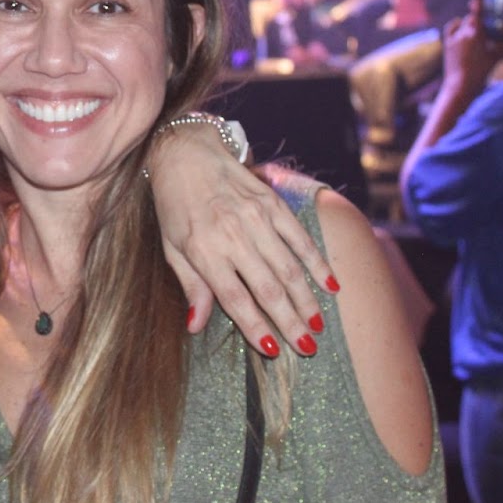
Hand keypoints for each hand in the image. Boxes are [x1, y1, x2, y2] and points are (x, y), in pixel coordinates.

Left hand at [149, 122, 336, 355]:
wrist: (186, 151)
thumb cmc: (174, 205)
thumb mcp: (172, 247)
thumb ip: (191, 286)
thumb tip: (195, 326)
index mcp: (204, 250)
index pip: (235, 298)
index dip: (256, 327)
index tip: (274, 350)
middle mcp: (232, 235)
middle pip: (268, 288)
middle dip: (290, 322)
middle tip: (307, 348)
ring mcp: (256, 217)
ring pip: (289, 267)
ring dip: (306, 300)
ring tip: (318, 326)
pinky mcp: (272, 202)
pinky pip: (300, 238)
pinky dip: (317, 263)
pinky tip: (331, 286)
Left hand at [441, 5, 502, 96]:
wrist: (460, 87)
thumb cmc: (481, 72)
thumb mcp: (497, 57)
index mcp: (475, 32)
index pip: (478, 10)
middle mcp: (462, 32)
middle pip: (472, 19)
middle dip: (479, 21)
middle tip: (487, 29)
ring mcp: (452, 37)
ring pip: (463, 25)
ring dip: (469, 27)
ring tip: (477, 38)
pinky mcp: (446, 43)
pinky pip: (453, 30)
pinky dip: (458, 29)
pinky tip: (462, 32)